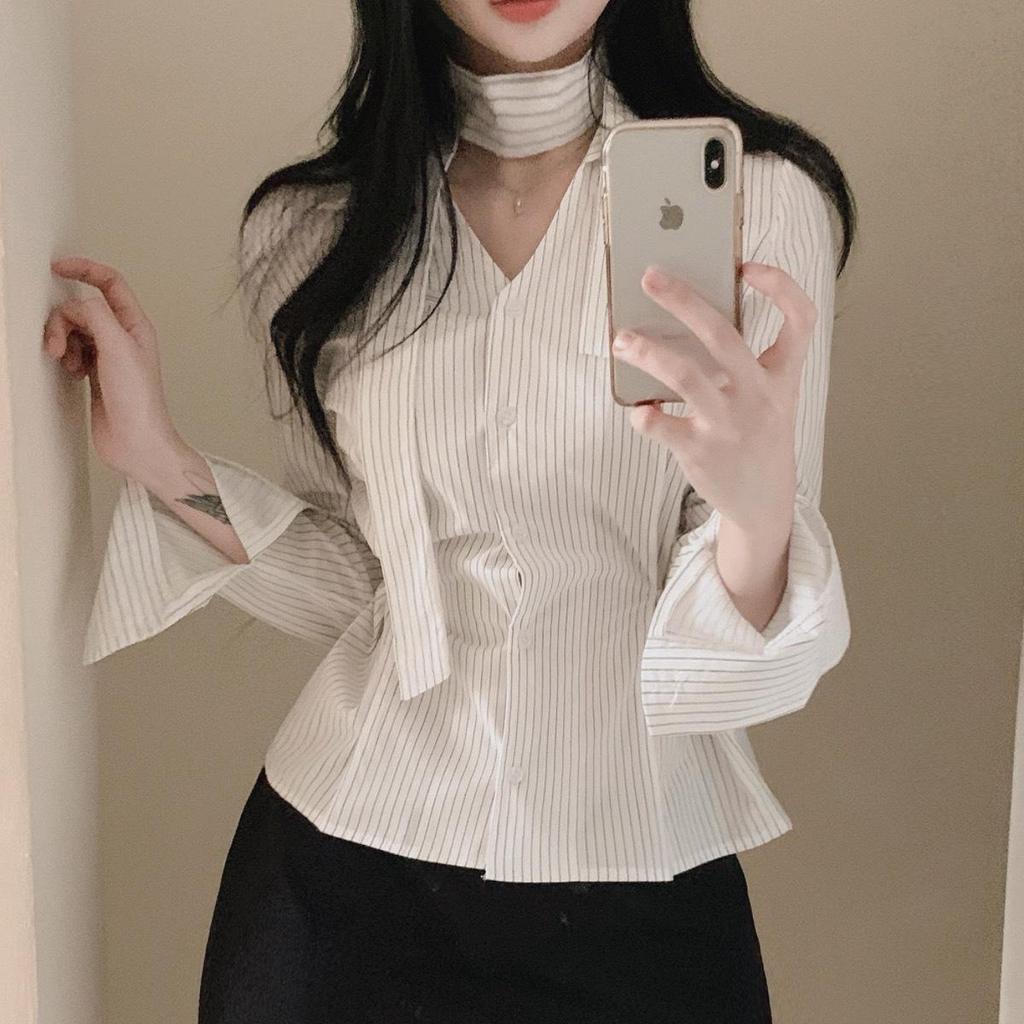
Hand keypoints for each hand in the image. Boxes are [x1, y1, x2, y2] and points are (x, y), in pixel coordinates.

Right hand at [44, 257, 187, 481]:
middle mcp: (124, 338)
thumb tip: (79, 303)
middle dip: (64, 321)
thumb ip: (96, 316)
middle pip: (84, 309)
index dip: (85, 270)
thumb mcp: (117, 347)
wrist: (136, 442)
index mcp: (136, 325)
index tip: (58, 268)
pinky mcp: (96, 374)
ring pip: (75, 331)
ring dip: (64, 341)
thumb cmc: (139, 402)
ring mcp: (109, 356)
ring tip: (69, 363)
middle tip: (58, 344)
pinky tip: (73, 372)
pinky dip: (67, 357)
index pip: (110, 283)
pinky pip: (72, 351)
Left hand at [612, 262, 817, 533]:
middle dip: (682, 300)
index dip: (780, 286)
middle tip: (649, 276)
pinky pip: (660, 424)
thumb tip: (683, 319)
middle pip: (722, 335)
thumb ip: (743, 361)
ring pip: (684, 375)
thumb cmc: (758, 434)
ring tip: (621, 340)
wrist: (764, 501)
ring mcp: (729, 424)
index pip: (800, 320)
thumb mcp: (769, 397)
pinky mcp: (699, 451)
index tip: (748, 266)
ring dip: (647, 352)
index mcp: (782, 376)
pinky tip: (637, 408)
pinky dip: (642, 413)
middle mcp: (759, 396)